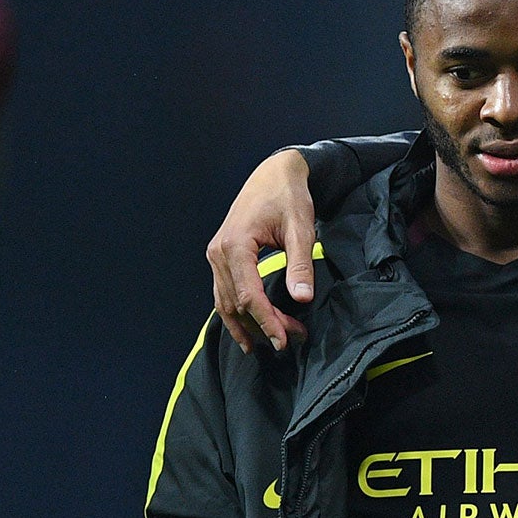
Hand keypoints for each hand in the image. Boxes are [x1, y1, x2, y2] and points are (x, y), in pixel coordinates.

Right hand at [207, 148, 314, 353]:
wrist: (273, 174)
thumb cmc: (288, 197)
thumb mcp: (300, 229)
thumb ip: (300, 264)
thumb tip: (302, 297)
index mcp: (235, 245)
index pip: (248, 295)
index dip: (266, 321)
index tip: (284, 340)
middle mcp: (218, 252)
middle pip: (237, 303)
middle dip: (263, 326)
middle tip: (291, 340)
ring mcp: (216, 256)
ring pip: (226, 302)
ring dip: (249, 325)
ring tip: (272, 343)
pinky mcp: (220, 257)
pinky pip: (223, 293)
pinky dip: (236, 314)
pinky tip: (248, 332)